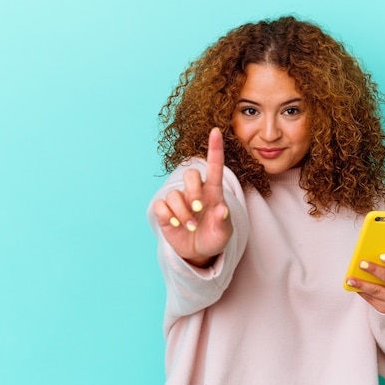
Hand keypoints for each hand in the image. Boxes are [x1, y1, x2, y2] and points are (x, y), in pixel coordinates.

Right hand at [152, 128, 232, 266]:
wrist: (198, 252)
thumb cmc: (214, 238)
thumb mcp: (224, 234)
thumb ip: (223, 222)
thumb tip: (222, 210)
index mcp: (213, 192)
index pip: (215, 167)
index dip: (215, 149)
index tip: (216, 131)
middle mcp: (195, 192)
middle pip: (190, 174)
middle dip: (193, 190)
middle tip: (197, 208)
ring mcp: (179, 201)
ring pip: (174, 194)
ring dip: (182, 212)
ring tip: (190, 227)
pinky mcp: (165, 211)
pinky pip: (161, 205)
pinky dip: (168, 215)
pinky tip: (176, 225)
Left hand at [346, 254, 384, 313]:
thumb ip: (383, 264)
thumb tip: (365, 258)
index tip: (381, 256)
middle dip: (374, 270)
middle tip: (361, 264)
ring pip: (378, 291)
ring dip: (362, 284)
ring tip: (350, 279)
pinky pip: (373, 300)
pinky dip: (362, 292)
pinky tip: (354, 287)